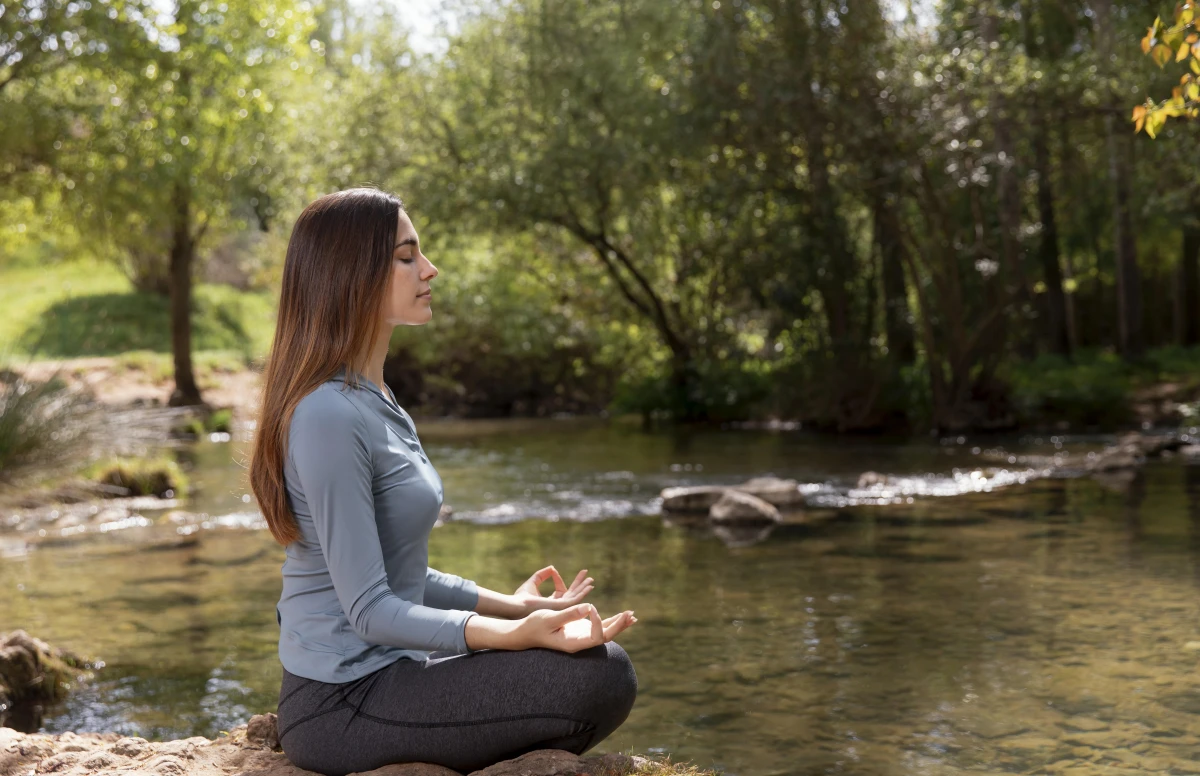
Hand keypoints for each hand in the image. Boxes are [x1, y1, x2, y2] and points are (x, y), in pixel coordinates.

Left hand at [512, 566, 592, 615]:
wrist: (518, 605)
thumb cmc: (521, 597)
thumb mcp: (533, 582)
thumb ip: (542, 575)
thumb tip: (552, 568)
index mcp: (550, 603)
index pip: (560, 590)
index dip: (558, 579)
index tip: (553, 570)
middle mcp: (557, 607)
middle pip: (572, 594)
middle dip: (579, 585)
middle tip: (588, 577)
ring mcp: (560, 608)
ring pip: (576, 597)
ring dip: (584, 588)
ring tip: (591, 580)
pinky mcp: (561, 607)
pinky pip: (575, 599)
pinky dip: (583, 592)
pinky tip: (589, 586)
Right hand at [515, 604, 635, 652]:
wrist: (525, 632)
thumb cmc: (534, 626)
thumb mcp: (550, 618)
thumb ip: (569, 614)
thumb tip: (589, 607)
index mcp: (573, 644)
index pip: (595, 636)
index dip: (598, 622)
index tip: (591, 607)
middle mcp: (580, 643)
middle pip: (605, 637)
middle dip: (618, 626)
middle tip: (630, 614)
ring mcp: (581, 636)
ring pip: (605, 631)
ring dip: (619, 623)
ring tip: (632, 615)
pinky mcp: (581, 629)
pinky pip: (600, 626)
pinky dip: (612, 621)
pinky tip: (624, 616)